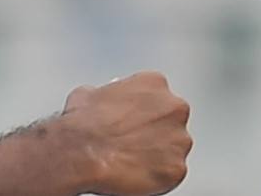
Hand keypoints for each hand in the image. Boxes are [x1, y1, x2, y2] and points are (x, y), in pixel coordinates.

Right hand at [60, 72, 191, 194]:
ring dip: (158, 154)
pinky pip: (171, 173)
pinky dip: (156, 176)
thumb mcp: (88, 93)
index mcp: (155, 83)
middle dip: (155, 132)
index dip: (144, 112)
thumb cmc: (84, 124)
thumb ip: (106, 94)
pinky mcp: (177, 168)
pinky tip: (136, 173)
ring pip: (173, 149)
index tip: (134, 121)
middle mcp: (174, 108)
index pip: (158, 97)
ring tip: (132, 160)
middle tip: (133, 142)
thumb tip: (101, 101)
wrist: (82, 152)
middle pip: (171, 121)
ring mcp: (179, 140)